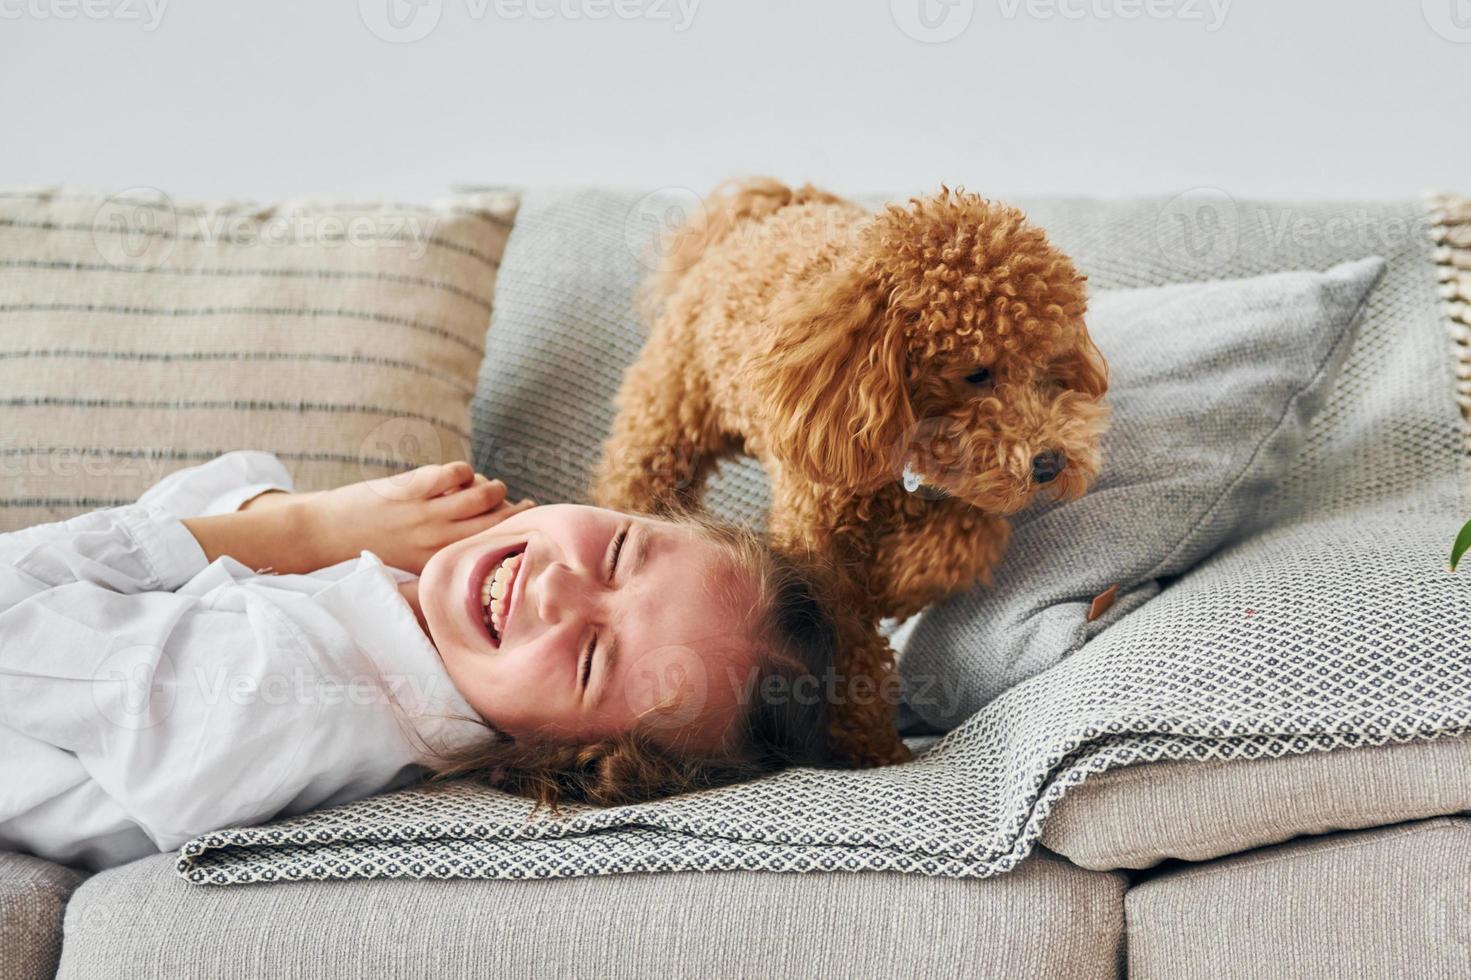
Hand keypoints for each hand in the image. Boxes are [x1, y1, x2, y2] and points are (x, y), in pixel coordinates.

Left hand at [299, 461, 535, 574]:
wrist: (323, 534)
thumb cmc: (371, 549)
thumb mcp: (411, 563)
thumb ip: (444, 552)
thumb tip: (482, 531)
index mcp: (438, 563)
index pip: (489, 546)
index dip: (515, 532)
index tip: (528, 523)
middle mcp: (436, 540)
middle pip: (494, 521)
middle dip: (516, 510)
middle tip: (525, 502)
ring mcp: (424, 513)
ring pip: (480, 494)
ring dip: (493, 487)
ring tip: (493, 486)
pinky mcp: (410, 489)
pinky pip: (454, 473)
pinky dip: (463, 471)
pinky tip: (461, 475)